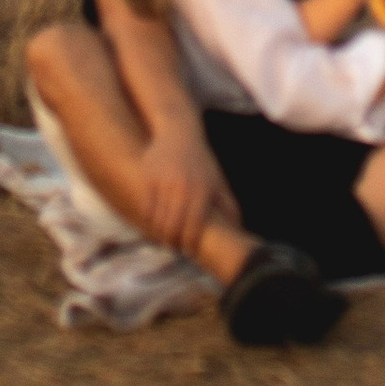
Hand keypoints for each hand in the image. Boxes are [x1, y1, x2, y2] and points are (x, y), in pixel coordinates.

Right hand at [137, 119, 229, 254]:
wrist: (179, 133)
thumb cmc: (201, 162)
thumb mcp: (218, 181)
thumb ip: (228, 205)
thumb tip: (237, 229)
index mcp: (203, 193)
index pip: (193, 230)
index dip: (190, 246)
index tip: (189, 251)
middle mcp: (183, 189)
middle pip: (173, 230)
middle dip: (174, 244)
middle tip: (175, 247)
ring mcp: (164, 184)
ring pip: (158, 222)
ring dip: (161, 234)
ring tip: (165, 238)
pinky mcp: (148, 178)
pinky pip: (147, 209)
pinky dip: (150, 221)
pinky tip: (155, 224)